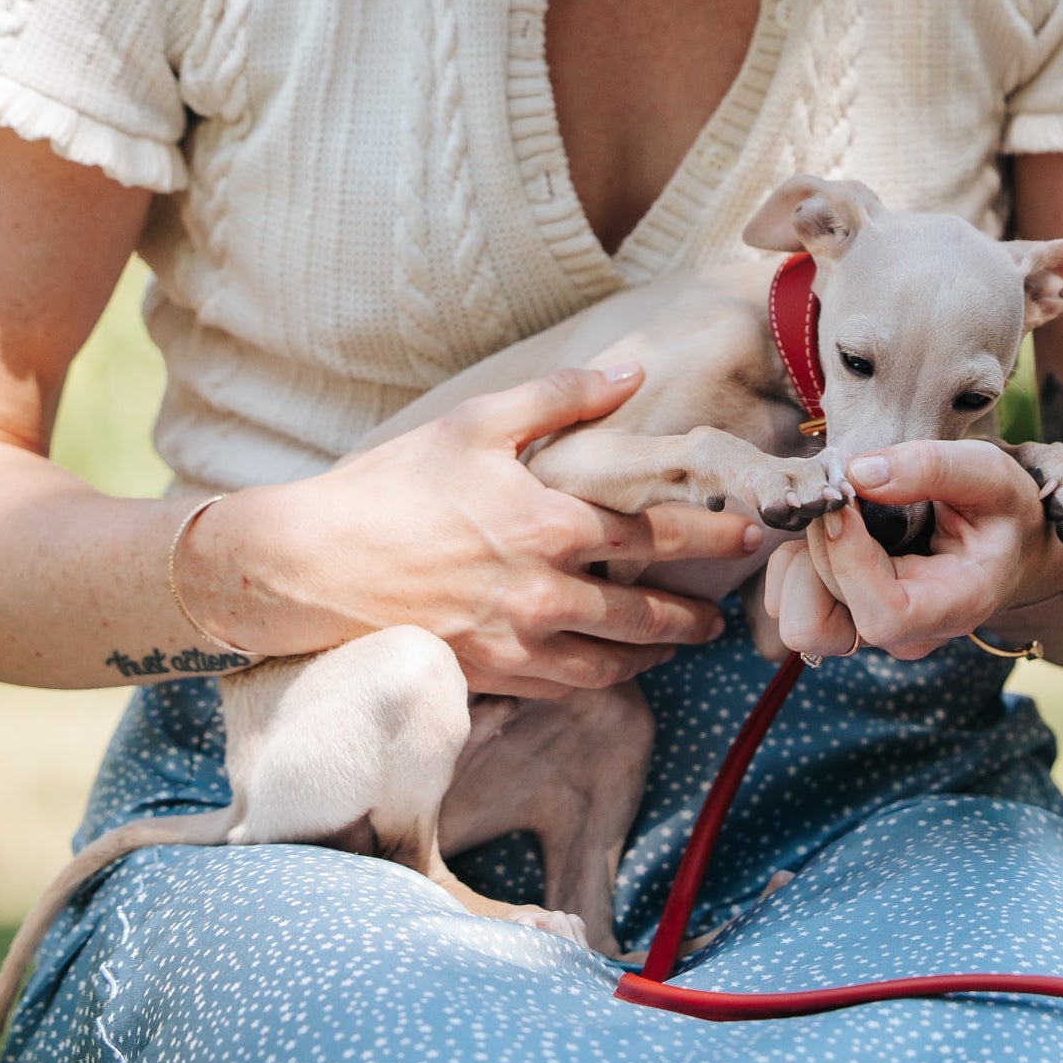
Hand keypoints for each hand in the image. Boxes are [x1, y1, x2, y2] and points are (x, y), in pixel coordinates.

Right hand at [180, 366, 761, 695]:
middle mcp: (544, 593)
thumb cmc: (392, 485)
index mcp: (548, 524)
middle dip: (696, 613)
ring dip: (657, 653)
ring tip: (685, 643)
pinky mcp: (489, 676)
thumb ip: (561, 396)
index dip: (711, 535)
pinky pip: (565, 688)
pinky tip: (614, 669)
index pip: (655, 537)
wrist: (308, 566)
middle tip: (732, 613)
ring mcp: (517, 644)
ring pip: (612, 661)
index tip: (754, 533)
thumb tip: (630, 374)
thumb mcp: (477, 422)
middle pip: (646, 612)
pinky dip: (602, 680)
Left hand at [764, 441, 1062, 660]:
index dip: (848, 558)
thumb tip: (857, 472)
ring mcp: (872, 628)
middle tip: (840, 491)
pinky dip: (794, 561)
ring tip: (837, 512)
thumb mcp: (988, 473)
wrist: (1009, 541)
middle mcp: (906, 632)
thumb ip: (931, 467)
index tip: (845, 499)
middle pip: (825, 619)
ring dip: (801, 559)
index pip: (882, 615)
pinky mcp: (847, 613)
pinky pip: (788, 601)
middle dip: (821, 546)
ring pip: (797, 619)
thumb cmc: (1002, 509)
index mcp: (951, 607)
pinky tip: (829, 527)